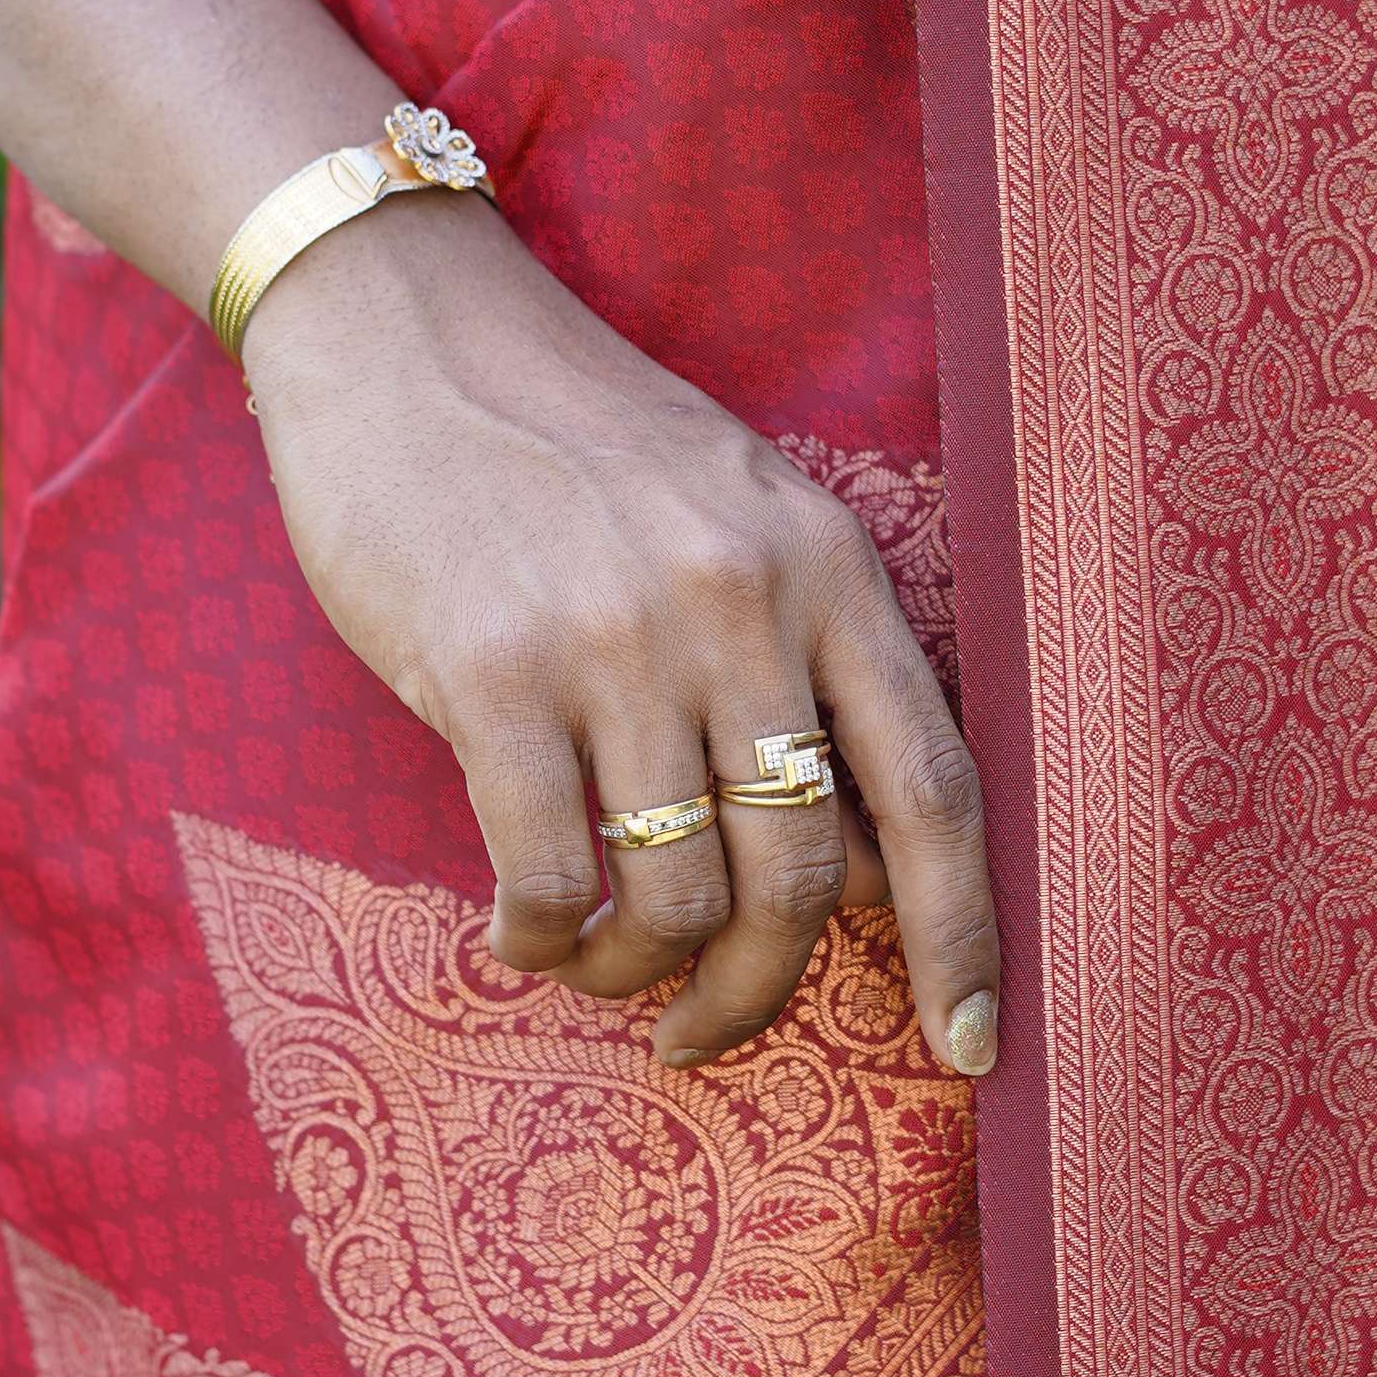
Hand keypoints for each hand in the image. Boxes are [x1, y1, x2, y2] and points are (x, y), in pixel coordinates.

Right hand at [240, 192, 996, 1075]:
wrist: (407, 328)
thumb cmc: (576, 443)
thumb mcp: (740, 516)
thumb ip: (806, 662)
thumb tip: (861, 865)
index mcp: (828, 568)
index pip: (935, 788)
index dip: (965, 936)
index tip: (969, 1048)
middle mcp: (742, 605)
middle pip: (805, 874)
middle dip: (760, 989)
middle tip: (706, 1034)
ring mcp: (618, 641)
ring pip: (676, 898)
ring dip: (637, 975)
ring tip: (595, 967)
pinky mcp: (493, 674)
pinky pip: (550, 878)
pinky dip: (542, 941)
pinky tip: (519, 932)